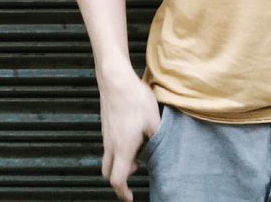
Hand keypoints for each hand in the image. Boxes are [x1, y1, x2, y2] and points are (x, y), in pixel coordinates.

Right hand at [98, 70, 160, 200]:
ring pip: (108, 159)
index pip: (117, 180)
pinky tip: (132, 138)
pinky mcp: (106, 126)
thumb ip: (158, 137)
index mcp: (123, 148)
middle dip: (120, 179)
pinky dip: (118, 150)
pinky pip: (108, 146)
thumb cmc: (133, 98)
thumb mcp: (153, 120)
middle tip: (135, 175)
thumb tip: (164, 147)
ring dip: (120, 163)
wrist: (115, 79)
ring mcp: (106, 135)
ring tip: (137, 154)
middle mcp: (111, 145)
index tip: (131, 198)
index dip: (123, 193)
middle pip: (108, 173)